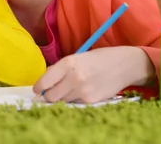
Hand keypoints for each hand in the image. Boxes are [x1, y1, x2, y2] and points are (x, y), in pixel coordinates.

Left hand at [32, 47, 154, 103]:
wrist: (124, 64)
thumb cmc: (98, 59)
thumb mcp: (76, 58)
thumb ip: (59, 70)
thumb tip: (43, 83)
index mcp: (68, 63)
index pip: (45, 81)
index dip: (38, 87)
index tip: (37, 90)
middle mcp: (74, 77)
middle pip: (51, 96)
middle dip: (48, 95)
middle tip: (51, 91)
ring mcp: (83, 91)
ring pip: (62, 101)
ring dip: (62, 97)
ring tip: (72, 87)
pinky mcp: (91, 100)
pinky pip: (75, 103)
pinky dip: (74, 99)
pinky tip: (83, 90)